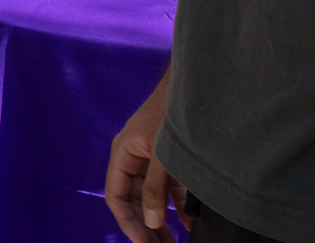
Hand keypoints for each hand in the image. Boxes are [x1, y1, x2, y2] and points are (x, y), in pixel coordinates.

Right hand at [105, 72, 189, 242]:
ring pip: (151, 197)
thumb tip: (150, 222)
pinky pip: (169, 189)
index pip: (116, 197)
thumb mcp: (163, 154)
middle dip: (145, 226)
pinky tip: (189, 223)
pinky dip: (177, 207)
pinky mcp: (170, 159)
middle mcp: (134, 158)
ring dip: (160, 221)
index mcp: (123, 154)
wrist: (198, 86)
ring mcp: (153, 159)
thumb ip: (155, 189)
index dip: (128, 222)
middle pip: (132, 200)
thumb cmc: (173, 112)